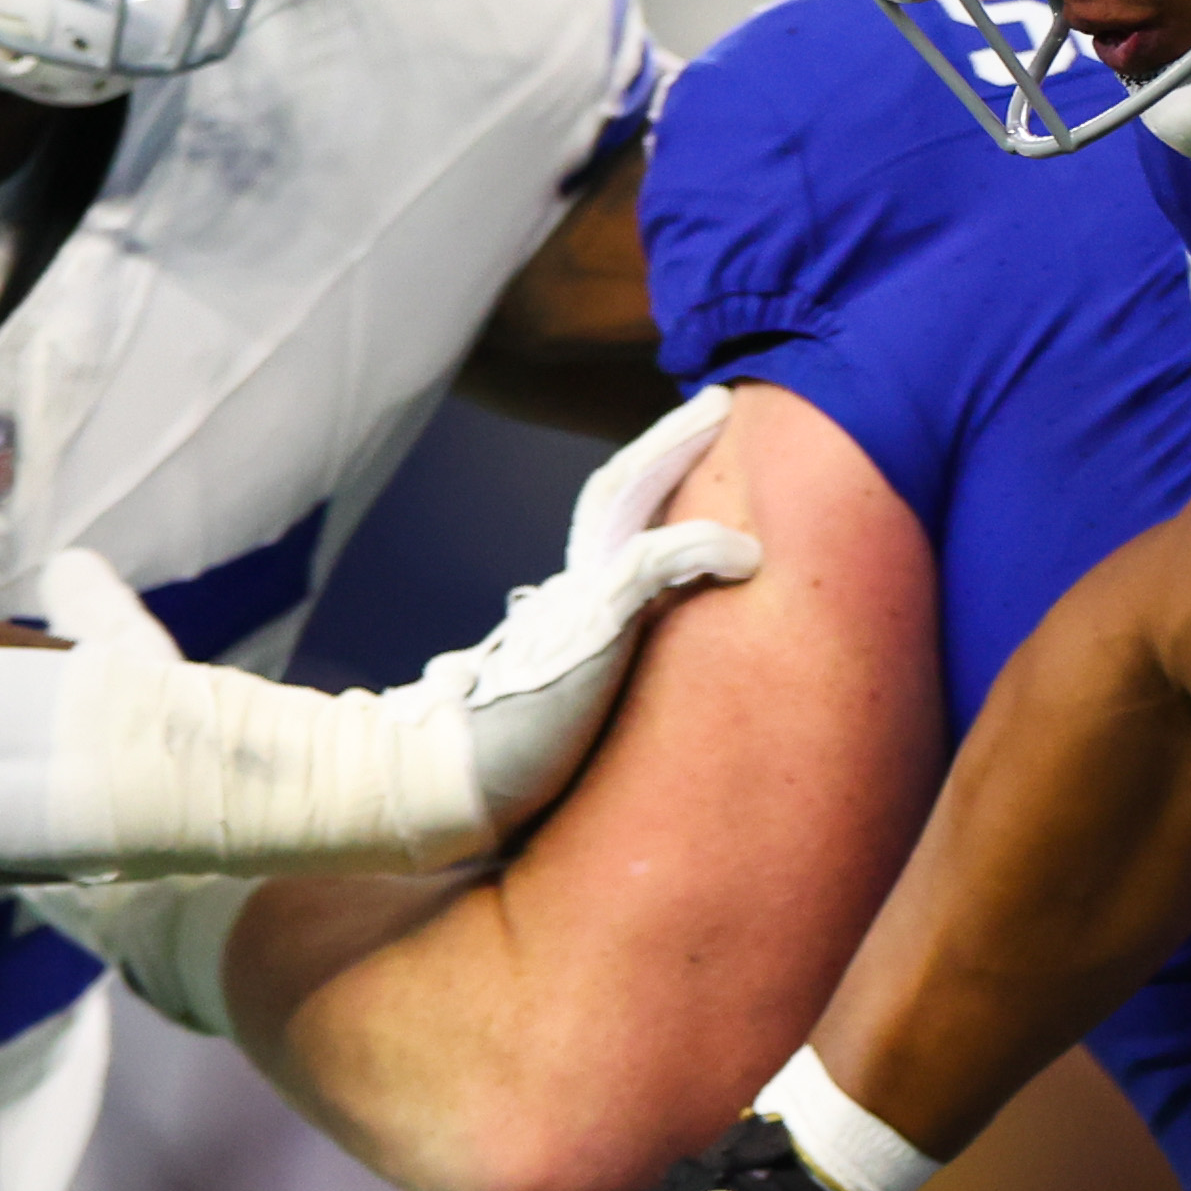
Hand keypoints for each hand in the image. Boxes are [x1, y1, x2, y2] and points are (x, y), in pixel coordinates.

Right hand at [406, 384, 760, 838]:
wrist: (445, 788)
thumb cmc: (495, 766)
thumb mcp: (556, 714)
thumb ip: (589, 689)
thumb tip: (607, 700)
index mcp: (567, 610)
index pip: (613, 525)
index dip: (650, 479)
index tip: (688, 445)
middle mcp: (569, 594)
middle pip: (617, 493)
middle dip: (665, 444)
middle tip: (715, 401)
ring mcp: (575, 606)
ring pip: (626, 506)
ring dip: (670, 455)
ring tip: (717, 416)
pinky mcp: (588, 631)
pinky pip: (649, 569)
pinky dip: (698, 551)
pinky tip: (745, 551)